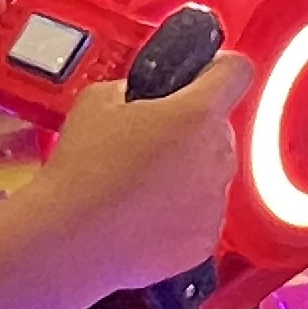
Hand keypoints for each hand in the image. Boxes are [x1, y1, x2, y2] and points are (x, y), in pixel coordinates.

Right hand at [20, 50, 252, 305]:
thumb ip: (134, 87)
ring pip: (211, 172)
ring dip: (185, 171)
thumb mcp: (97, 102)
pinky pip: (202, 214)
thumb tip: (138, 95)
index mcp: (196, 114)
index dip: (218, 68)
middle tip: (148, 139)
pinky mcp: (205, 239)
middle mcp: (216, 156)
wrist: (71, 240)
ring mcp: (214, 202)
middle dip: (189, 128)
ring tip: (138, 183)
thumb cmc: (82, 174)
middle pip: (218, 127)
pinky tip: (142, 214)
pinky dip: (180, 212)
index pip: (236, 71)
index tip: (203, 74)